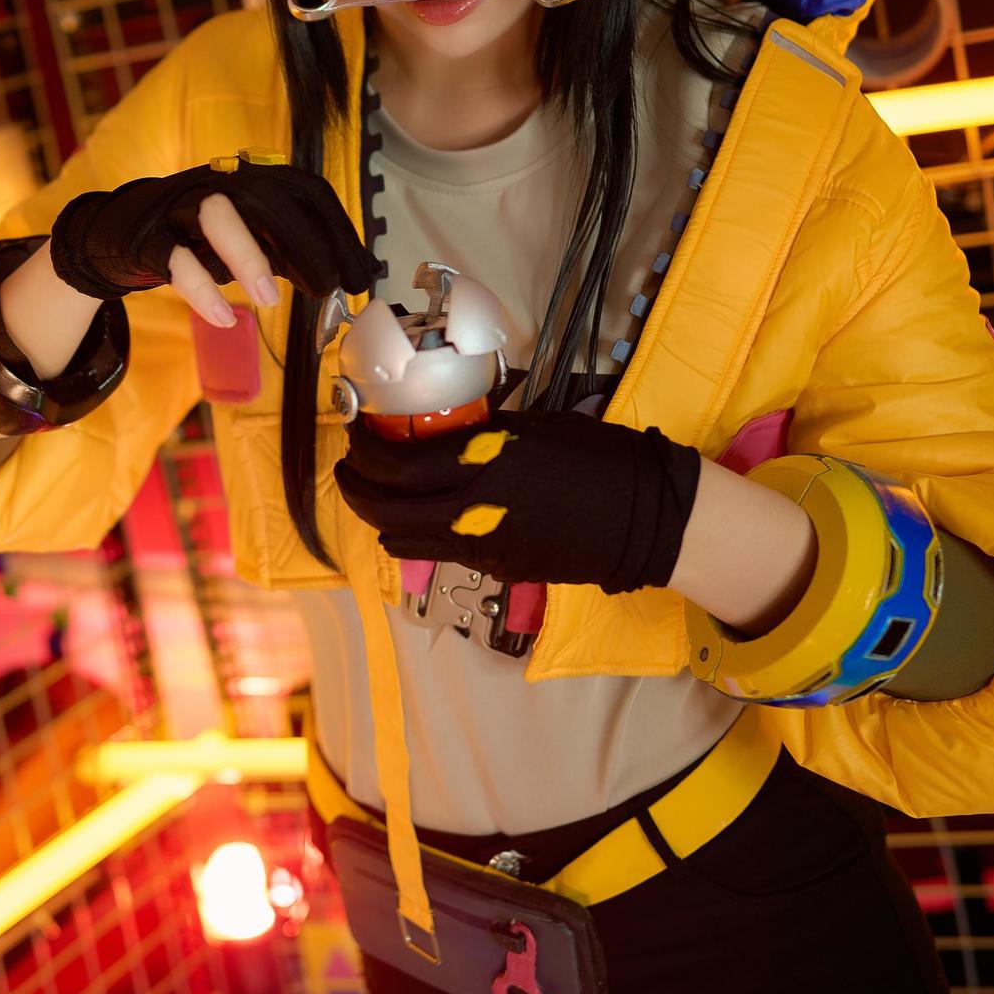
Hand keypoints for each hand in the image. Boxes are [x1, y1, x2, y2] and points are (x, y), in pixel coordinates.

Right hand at [49, 158, 375, 327]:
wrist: (114, 231)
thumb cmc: (195, 236)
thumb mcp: (248, 238)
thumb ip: (290, 252)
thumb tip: (348, 277)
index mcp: (250, 180)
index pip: (305, 193)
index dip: (338, 231)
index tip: (360, 274)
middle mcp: (218, 183)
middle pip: (267, 198)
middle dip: (304, 243)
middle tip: (329, 287)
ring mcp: (178, 205)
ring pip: (215, 214)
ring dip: (247, 255)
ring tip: (269, 298)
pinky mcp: (146, 236)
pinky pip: (172, 258)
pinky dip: (200, 289)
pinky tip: (223, 318)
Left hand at [333, 407, 702, 593]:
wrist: (645, 517)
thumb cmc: (599, 458)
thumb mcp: (536, 425)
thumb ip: (484, 431)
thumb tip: (445, 426)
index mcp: (484, 460)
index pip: (396, 464)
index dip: (362, 451)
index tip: (355, 435)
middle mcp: (475, 508)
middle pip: (385, 507)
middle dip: (354, 487)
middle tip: (348, 468)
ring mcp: (484, 545)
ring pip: (404, 537)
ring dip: (378, 515)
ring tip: (373, 494)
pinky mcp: (498, 568)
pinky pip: (439, 553)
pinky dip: (415, 534)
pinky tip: (416, 517)